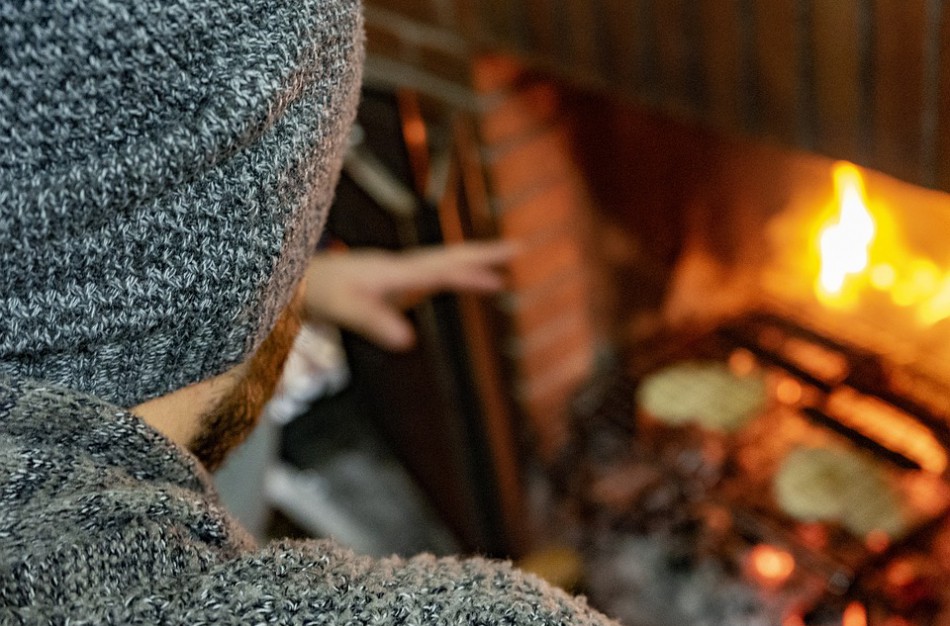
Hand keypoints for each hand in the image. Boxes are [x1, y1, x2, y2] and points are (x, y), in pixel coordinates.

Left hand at [301, 241, 515, 350]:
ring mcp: (390, 272)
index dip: (478, 266)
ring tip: (496, 278)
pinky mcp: (382, 282)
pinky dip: (446, 279)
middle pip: (448, 257)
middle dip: (484, 255)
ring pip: (438, 265)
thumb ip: (374, 322)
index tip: (509, 259)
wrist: (288, 280)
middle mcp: (396, 266)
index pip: (445, 267)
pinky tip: (449, 285)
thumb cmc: (314, 292)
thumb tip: (408, 341)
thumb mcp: (343, 309)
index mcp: (394, 270)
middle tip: (518, 248)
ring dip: (468, 268)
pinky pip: (424, 277)